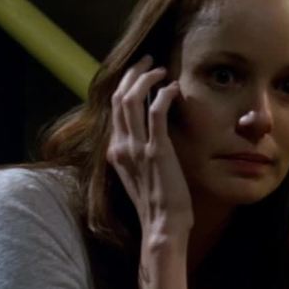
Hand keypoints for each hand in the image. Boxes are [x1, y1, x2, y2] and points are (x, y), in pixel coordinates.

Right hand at [106, 55, 192, 237]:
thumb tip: (150, 139)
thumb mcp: (142, 176)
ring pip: (132, 99)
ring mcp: (136, 148)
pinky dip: (163, 95)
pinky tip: (173, 89)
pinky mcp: (156, 151)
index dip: (126, 86)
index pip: (115, 110)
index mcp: (115, 152)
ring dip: (146, 79)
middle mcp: (121, 147)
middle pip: (119, 98)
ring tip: (160, 70)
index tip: (140, 75)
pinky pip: (156, 112)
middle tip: (149, 62)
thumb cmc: (158, 206)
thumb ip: (139, 156)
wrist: (162, 226)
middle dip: (133, 74)